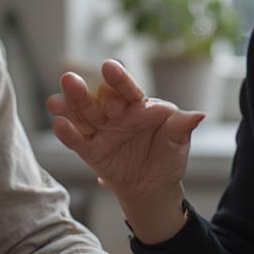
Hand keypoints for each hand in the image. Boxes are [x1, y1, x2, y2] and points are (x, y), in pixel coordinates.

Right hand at [46, 60, 203, 203]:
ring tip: (54, 101)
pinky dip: (68, 134)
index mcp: (138, 105)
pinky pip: (78, 141)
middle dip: (84, 92)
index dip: (118, 79)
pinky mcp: (91, 151)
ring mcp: (102, 131)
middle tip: (70, 81)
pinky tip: (58, 124)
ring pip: (83, 116)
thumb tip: (199, 116)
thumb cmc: (168, 155)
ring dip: (68, 107)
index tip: (108, 67)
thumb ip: (182, 127)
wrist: (154, 186)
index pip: (127, 90)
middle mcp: (116, 114)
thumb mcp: (178, 141)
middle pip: (98, 100)